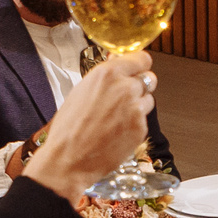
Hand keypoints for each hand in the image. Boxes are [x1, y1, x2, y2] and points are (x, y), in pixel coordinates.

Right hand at [25, 53, 156, 199]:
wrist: (69, 159)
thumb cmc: (69, 128)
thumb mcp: (81, 91)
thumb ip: (105, 77)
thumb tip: (117, 64)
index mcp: (108, 74)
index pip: (141, 58)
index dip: (139, 65)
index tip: (137, 69)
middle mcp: (125, 88)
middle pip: (149, 78)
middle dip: (140, 85)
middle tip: (126, 96)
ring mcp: (135, 108)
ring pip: (149, 99)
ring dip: (138, 105)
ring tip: (117, 117)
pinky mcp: (141, 127)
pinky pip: (144, 120)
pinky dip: (135, 124)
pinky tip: (117, 131)